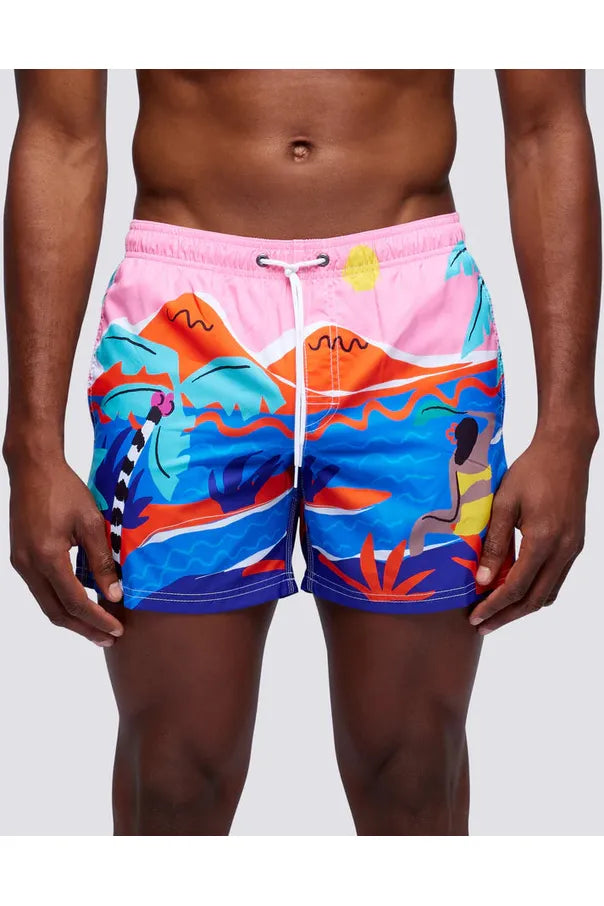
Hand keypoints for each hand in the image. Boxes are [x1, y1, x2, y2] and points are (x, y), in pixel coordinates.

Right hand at [7, 456, 123, 645]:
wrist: (33, 469)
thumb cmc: (65, 490)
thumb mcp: (92, 524)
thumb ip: (102, 562)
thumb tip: (115, 595)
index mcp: (48, 558)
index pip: (75, 603)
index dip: (97, 620)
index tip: (117, 630)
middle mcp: (29, 566)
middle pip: (57, 612)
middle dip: (84, 629)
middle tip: (108, 638)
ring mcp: (21, 563)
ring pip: (46, 604)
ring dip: (72, 619)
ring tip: (96, 628)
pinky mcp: (20, 558)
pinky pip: (40, 590)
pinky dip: (60, 602)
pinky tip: (78, 603)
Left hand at [469, 429, 594, 633]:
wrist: (566, 451)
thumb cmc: (530, 471)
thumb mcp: (504, 504)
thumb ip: (494, 544)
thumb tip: (481, 579)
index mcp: (543, 541)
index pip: (515, 588)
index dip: (493, 607)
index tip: (474, 618)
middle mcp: (563, 550)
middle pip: (534, 600)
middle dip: (506, 616)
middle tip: (482, 626)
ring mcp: (573, 549)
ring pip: (548, 593)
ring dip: (522, 607)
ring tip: (496, 612)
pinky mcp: (575, 544)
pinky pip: (556, 579)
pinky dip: (535, 591)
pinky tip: (516, 590)